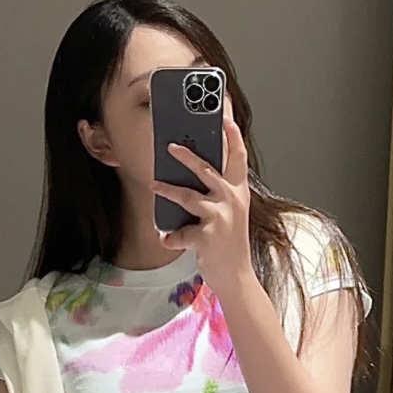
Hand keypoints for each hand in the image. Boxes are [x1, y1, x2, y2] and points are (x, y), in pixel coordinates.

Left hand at [151, 113, 254, 298]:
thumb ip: (219, 192)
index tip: (224, 116)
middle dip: (187, 156)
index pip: (237, 158)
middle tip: (170, 146)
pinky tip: (165, 238)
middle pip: (207, 170)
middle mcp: (231, 201)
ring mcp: (220, 218)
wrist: (236, 276)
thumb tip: (193, 171)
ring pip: (188, 196)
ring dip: (168, 190)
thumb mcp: (231, 212)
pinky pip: (180, 233)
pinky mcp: (206, 237)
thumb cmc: (229, 242)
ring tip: (154, 185)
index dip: (232, 136)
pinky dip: (171, 237)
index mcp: (238, 192)